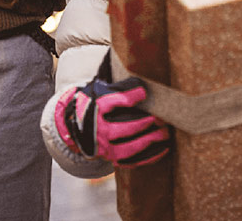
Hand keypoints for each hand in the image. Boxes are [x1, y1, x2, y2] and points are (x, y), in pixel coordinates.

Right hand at [54, 77, 170, 167]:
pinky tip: (164, 148)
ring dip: (149, 140)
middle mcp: (98, 129)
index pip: (112, 102)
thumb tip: (143, 81)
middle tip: (161, 117)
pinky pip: (132, 161)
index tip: (143, 93)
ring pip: (128, 148)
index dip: (129, 97)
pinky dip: (150, 156)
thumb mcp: (102, 89)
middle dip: (144, 122)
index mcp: (96, 108)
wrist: (77, 124)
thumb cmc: (95, 102)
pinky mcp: (111, 158)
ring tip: (165, 133)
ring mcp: (104, 147)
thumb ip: (121, 86)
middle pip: (123, 127)